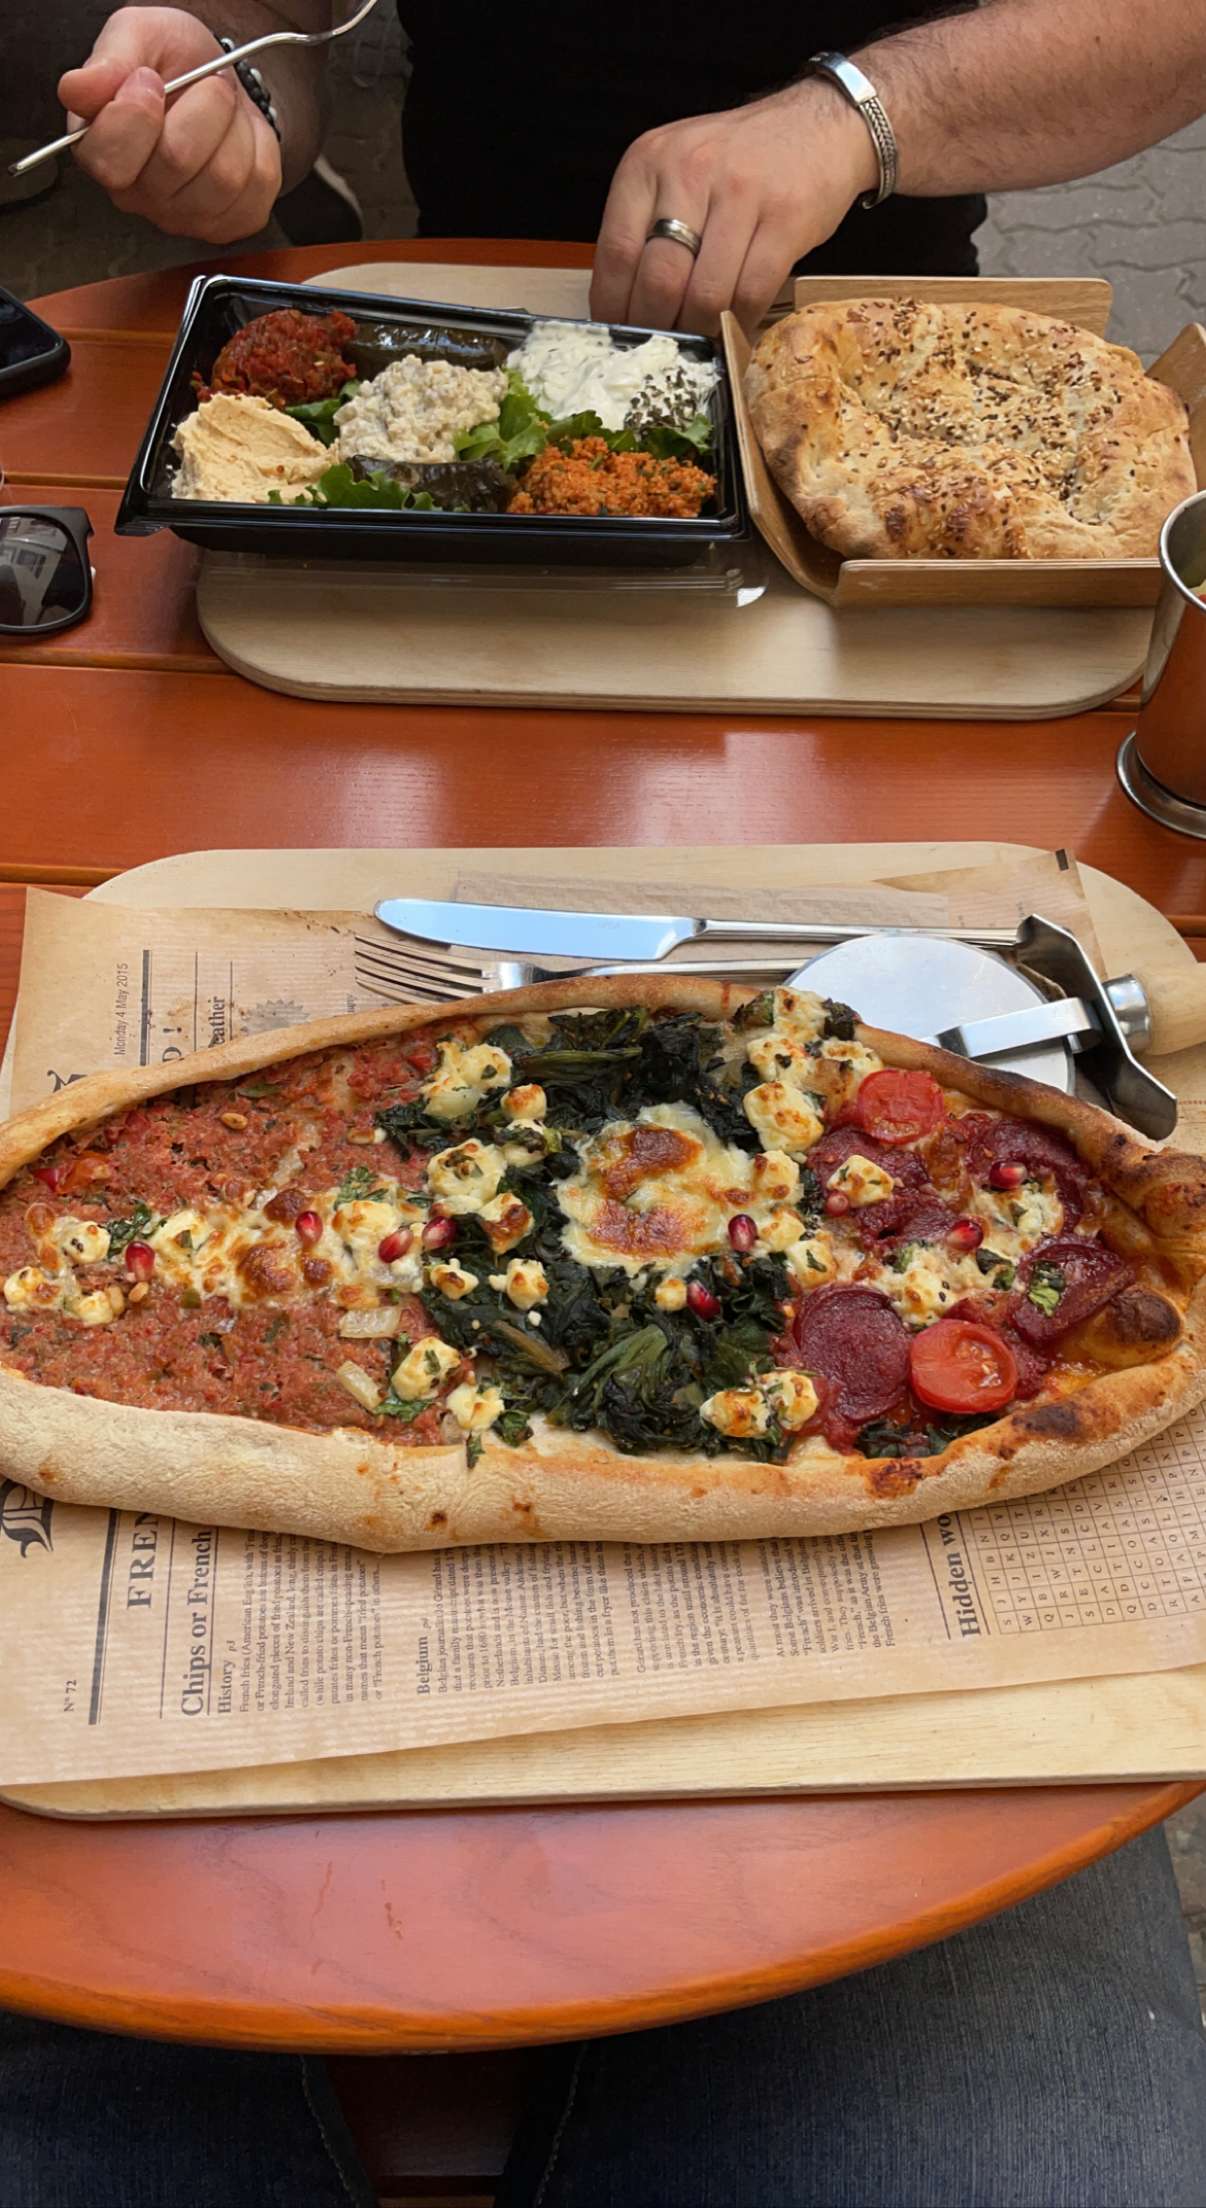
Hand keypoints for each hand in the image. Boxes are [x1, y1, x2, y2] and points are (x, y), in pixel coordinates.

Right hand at [59, 6, 281, 243]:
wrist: (216, 80)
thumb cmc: (171, 61)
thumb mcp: (137, 37)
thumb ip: (109, 62)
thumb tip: (77, 90)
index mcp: (99, 151)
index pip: (110, 161)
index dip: (137, 113)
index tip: (150, 78)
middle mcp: (138, 195)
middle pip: (177, 161)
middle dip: (201, 104)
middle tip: (201, 82)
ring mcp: (185, 217)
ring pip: (224, 176)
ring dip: (232, 124)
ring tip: (220, 106)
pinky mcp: (231, 222)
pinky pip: (257, 185)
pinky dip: (258, 147)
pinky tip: (236, 136)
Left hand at [590, 80, 876, 335]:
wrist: (817, 124)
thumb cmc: (738, 160)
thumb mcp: (677, 170)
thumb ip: (647, 223)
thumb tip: (625, 306)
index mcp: (648, 163)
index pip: (616, 253)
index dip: (614, 309)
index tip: (619, 338)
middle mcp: (689, 171)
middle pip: (659, 281)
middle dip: (658, 329)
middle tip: (663, 349)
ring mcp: (740, 193)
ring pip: (705, 294)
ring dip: (701, 331)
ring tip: (700, 340)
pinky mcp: (785, 218)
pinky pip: (751, 293)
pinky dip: (739, 322)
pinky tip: (734, 326)